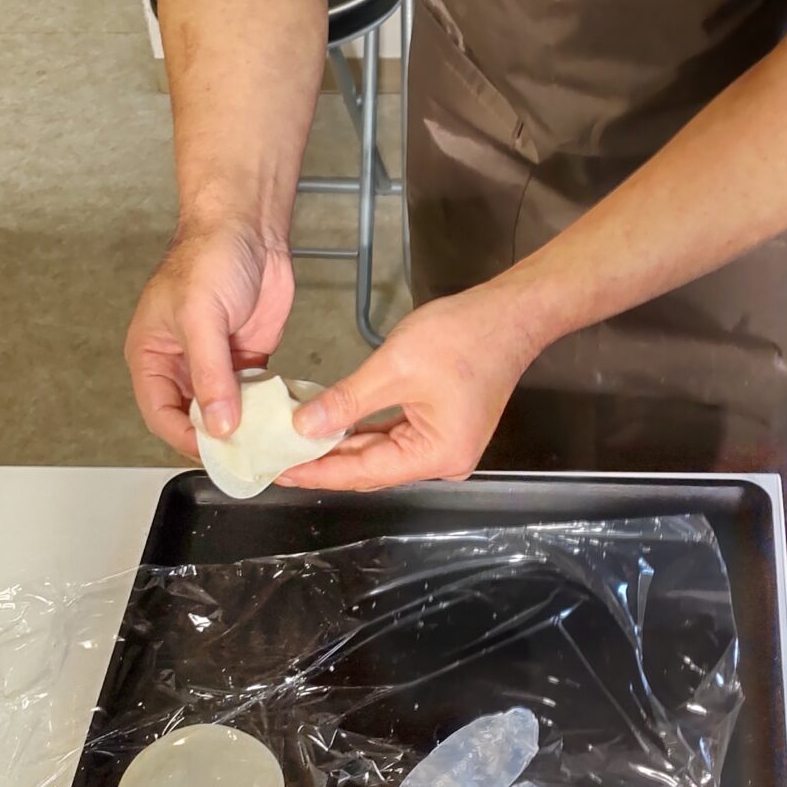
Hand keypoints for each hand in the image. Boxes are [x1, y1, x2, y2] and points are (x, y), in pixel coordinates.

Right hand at [126, 219, 295, 456]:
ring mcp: (216, 363)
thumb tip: (218, 424)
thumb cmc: (209, 257)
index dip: (184, 438)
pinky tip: (280, 421)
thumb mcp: (201, 318)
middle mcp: (181, 364)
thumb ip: (209, 374)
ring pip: (225, 411)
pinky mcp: (247, 358)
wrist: (250, 226)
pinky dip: (263, 410)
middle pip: (192, 419)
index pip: (160, 414)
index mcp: (152, 355)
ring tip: (266, 445)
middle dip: (216, 439)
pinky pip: (252, 396)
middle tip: (245, 457)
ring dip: (243, 427)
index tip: (215, 453)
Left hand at [279, 286, 547, 490]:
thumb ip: (346, 402)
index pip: (364, 472)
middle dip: (325, 462)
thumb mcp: (394, 368)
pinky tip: (330, 427)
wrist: (510, 313)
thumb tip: (303, 428)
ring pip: (381, 453)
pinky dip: (363, 431)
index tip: (277, 470)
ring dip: (341, 447)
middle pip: (372, 468)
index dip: (317, 472)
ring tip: (294, 445)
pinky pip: (394, 436)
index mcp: (436, 455)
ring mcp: (444, 446)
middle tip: (276, 459)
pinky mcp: (442, 427)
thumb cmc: (461, 337)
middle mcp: (443, 461)